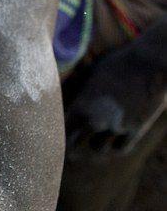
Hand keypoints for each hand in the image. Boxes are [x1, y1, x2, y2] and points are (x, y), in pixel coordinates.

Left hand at [67, 24, 166, 155]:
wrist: (150, 62)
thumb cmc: (119, 63)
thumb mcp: (92, 75)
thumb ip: (81, 94)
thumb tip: (70, 103)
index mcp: (80, 105)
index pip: (61, 129)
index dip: (59, 132)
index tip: (59, 134)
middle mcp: (94, 119)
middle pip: (74, 145)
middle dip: (73, 145)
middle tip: (71, 149)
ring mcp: (115, 126)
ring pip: (98, 149)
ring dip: (96, 145)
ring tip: (96, 139)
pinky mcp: (135, 129)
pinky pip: (120, 148)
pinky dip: (116, 146)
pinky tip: (115, 140)